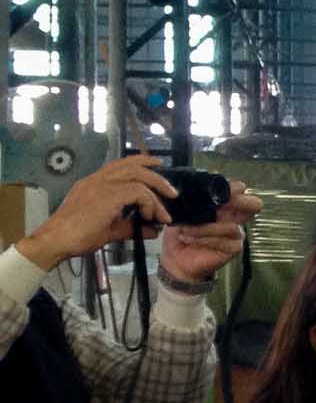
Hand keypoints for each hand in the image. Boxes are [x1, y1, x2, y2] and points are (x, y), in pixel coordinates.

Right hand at [16, 154, 179, 269]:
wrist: (57, 240)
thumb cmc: (78, 236)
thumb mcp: (110, 230)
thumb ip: (131, 228)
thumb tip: (153, 230)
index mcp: (94, 184)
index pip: (119, 165)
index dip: (140, 162)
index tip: (157, 165)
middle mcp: (97, 180)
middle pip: (132, 166)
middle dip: (156, 176)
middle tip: (172, 192)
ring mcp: (101, 185)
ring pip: (138, 176)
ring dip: (156, 192)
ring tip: (164, 212)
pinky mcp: (107, 194)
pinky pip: (138, 191)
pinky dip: (149, 203)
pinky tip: (150, 217)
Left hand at [158, 183, 261, 284]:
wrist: (176, 259)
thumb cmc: (180, 234)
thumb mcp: (182, 213)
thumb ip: (191, 201)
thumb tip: (192, 186)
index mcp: (224, 206)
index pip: (240, 191)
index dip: (234, 187)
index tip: (217, 186)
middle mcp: (234, 218)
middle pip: (254, 205)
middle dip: (239, 201)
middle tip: (220, 204)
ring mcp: (236, 234)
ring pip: (230, 226)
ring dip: (204, 228)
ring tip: (185, 229)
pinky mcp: (233, 248)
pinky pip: (223, 241)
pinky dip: (203, 239)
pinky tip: (188, 239)